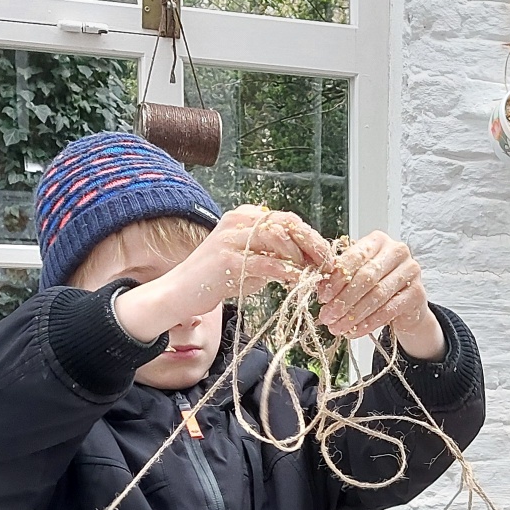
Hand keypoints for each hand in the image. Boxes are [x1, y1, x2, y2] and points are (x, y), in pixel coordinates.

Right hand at [115, 206, 332, 341]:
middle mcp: (239, 220)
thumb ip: (276, 256)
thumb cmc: (217, 279)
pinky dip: (286, 271)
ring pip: (279, 237)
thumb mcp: (251, 261)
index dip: (312, 237)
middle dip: (313, 244)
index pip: (288, 219)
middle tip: (327, 265)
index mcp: (246, 216)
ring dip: (301, 257)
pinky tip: (297, 281)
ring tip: (312, 274)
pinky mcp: (228, 259)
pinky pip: (266, 261)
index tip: (326, 257)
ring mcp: (232, 237)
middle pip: (288, 223)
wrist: (181, 292)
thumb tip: (310, 261)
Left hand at [317, 231, 444, 358]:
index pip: (355, 256)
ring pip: (377, 295)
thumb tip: (320, 288)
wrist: (406, 302)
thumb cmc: (377, 284)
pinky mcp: (418, 293)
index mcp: (378, 240)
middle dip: (343, 300)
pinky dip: (369, 323)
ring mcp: (411, 271)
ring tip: (338, 327)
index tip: (323, 297)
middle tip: (327, 316)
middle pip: (366, 277)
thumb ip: (340, 276)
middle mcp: (397, 251)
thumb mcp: (356, 275)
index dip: (337, 279)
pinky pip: (389, 310)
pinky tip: (356, 331)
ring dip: (354, 314)